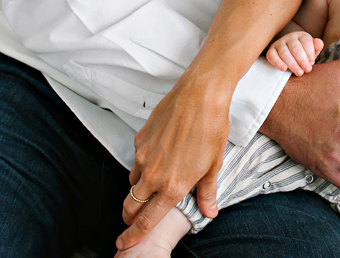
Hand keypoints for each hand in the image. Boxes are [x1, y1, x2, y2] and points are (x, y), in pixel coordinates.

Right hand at [116, 67, 229, 250]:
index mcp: (173, 185)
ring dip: (138, 188)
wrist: (201, 94)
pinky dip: (144, 162)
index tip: (125, 244)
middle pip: (130, 205)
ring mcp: (143, 156)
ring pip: (133, 181)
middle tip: (133, 219)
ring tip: (152, 184)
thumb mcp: (214, 164)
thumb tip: (209, 212)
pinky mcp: (139, 139)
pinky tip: (159, 154)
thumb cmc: (211, 127)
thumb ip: (207, 192)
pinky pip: (137, 158)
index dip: (134, 235)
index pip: (147, 221)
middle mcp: (153, 174)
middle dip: (130, 216)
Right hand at [266, 31, 324, 75]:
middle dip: (302, 60)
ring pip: (285, 53)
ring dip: (292, 64)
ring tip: (299, 73)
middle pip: (296, 48)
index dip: (310, 53)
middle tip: (307, 70)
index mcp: (301, 36)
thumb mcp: (312, 50)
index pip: (306, 42)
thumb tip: (319, 43)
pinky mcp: (271, 51)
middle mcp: (290, 37)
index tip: (312, 63)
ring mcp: (279, 43)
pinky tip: (284, 69)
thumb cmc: (304, 54)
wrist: (290, 56)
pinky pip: (272, 56)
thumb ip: (316, 47)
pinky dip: (277, 63)